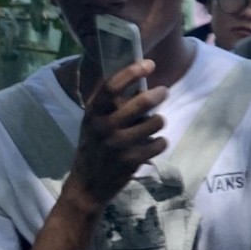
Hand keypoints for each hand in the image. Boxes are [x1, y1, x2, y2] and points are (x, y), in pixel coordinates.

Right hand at [67, 59, 167, 209]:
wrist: (86, 186)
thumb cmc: (93, 146)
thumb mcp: (91, 122)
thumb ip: (108, 104)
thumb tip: (137, 78)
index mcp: (93, 113)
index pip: (111, 86)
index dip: (131, 72)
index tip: (149, 63)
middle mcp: (104, 127)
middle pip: (142, 102)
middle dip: (159, 94)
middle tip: (163, 91)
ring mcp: (118, 145)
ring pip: (156, 122)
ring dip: (159, 121)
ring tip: (153, 124)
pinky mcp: (131, 160)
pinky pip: (160, 143)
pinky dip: (160, 142)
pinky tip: (151, 144)